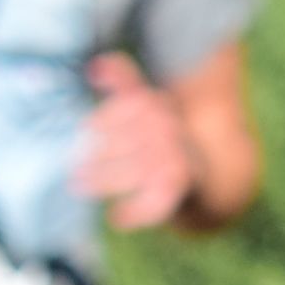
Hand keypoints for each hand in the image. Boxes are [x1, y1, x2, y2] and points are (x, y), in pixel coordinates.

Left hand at [73, 53, 197, 228]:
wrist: (212, 171)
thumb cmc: (164, 134)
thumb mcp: (147, 103)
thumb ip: (124, 81)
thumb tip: (96, 65)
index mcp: (157, 105)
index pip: (134, 104)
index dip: (108, 117)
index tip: (86, 128)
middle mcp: (169, 129)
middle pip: (135, 138)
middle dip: (101, 153)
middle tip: (72, 168)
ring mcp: (177, 157)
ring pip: (141, 168)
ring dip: (107, 179)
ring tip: (77, 187)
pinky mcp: (182, 186)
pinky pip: (160, 199)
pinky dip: (138, 211)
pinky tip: (116, 218)